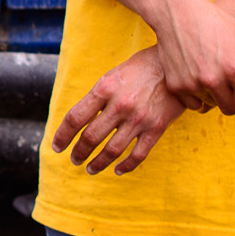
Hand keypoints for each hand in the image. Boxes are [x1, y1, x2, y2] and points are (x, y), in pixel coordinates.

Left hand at [52, 47, 187, 174]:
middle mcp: (120, 105)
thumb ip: (97, 96)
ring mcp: (139, 118)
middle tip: (75, 159)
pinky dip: (126, 166)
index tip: (57, 146)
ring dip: (98, 163)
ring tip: (90, 168)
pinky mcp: (156, 128)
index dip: (63, 135)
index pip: (75, 118)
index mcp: (105, 88)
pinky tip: (118, 170)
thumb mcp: (114, 75)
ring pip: (112, 150)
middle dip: (79, 152)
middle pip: (91, 137)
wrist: (176, 66)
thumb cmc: (141, 68)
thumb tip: (79, 121)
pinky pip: (138, 155)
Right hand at [149, 0, 234, 147]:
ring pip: (212, 106)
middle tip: (230, 78)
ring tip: (209, 68)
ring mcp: (193, 83)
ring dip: (215, 95)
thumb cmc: (216, 23)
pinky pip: (194, 104)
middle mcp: (214, 79)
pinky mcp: (176, 86)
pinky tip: (195, 73)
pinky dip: (198, 95)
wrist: (176, 12)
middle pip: (233, 109)